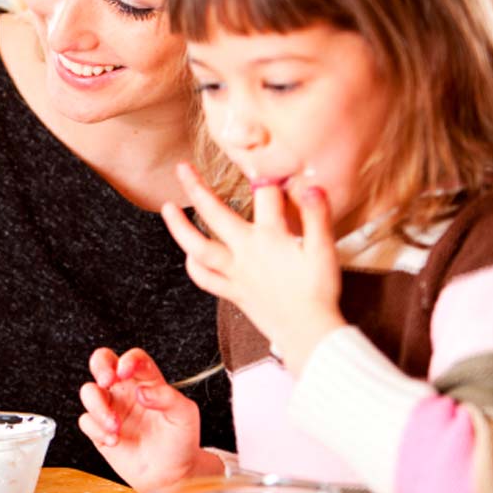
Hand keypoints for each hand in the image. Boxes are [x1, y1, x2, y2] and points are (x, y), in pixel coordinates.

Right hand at [78, 347, 215, 492]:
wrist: (170, 475)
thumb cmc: (180, 442)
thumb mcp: (184, 415)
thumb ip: (167, 397)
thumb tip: (142, 391)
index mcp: (148, 382)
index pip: (134, 359)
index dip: (128, 360)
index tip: (126, 371)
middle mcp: (126, 391)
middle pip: (102, 362)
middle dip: (100, 367)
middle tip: (107, 381)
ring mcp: (111, 409)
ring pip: (89, 391)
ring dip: (98, 407)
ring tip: (115, 426)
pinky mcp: (99, 430)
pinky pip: (86, 421)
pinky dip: (96, 430)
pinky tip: (114, 441)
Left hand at [161, 163, 345, 374]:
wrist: (308, 332)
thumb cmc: (319, 291)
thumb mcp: (324, 250)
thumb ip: (317, 216)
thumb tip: (312, 186)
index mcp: (271, 236)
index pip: (265, 195)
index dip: (267, 174)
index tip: (264, 160)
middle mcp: (247, 251)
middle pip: (215, 214)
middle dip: (197, 189)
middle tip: (182, 168)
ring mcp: (236, 273)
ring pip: (198, 248)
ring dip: (179, 228)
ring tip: (167, 208)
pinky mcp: (233, 292)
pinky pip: (205, 279)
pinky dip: (193, 266)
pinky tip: (188, 254)